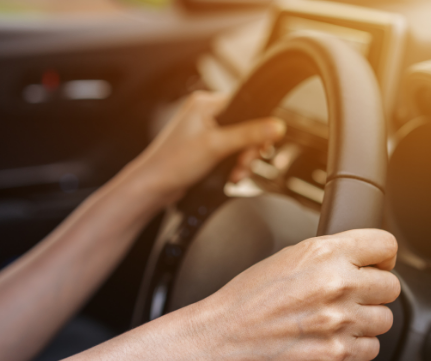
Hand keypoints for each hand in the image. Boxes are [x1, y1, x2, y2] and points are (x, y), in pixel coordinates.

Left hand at [124, 91, 285, 200]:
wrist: (153, 187)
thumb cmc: (173, 163)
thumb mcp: (217, 146)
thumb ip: (249, 135)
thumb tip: (277, 126)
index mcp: (205, 103)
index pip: (245, 106)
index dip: (257, 128)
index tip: (261, 146)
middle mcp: (204, 113)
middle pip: (245, 126)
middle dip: (248, 150)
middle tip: (244, 164)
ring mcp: (204, 131)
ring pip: (239, 142)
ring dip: (242, 160)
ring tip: (236, 174)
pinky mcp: (204, 148)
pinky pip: (229, 152)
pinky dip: (233, 165)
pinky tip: (231, 176)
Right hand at [188, 229, 400, 360]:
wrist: (220, 339)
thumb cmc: (246, 300)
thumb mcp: (288, 258)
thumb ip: (329, 256)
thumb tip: (361, 261)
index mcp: (325, 254)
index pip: (385, 246)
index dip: (382, 258)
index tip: (376, 266)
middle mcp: (337, 285)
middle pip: (391, 286)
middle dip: (374, 292)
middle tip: (350, 299)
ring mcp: (339, 322)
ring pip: (384, 320)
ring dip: (365, 322)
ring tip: (335, 322)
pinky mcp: (337, 355)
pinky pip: (371, 349)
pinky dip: (356, 348)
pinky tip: (330, 341)